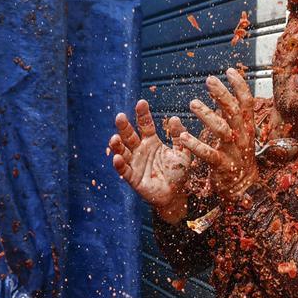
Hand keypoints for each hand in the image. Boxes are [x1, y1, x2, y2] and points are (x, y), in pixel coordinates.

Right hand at [109, 100, 192, 222]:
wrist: (176, 196)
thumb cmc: (178, 173)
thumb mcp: (182, 153)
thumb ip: (179, 137)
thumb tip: (174, 118)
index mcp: (152, 141)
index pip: (145, 124)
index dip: (142, 114)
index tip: (141, 102)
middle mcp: (140, 150)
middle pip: (130, 135)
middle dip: (124, 126)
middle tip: (120, 116)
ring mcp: (135, 163)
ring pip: (123, 151)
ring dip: (117, 144)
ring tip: (114, 137)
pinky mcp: (132, 178)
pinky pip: (124, 170)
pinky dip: (119, 164)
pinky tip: (117, 158)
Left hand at [178, 68, 259, 203]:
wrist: (243, 188)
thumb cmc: (237, 157)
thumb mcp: (240, 135)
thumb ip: (233, 118)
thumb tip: (225, 95)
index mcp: (247, 128)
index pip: (247, 103)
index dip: (240, 86)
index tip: (230, 70)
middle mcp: (243, 137)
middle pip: (234, 112)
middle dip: (222, 94)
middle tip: (209, 80)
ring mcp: (234, 152)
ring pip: (222, 130)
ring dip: (207, 115)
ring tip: (192, 104)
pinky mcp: (223, 166)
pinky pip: (209, 154)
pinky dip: (196, 145)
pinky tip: (184, 137)